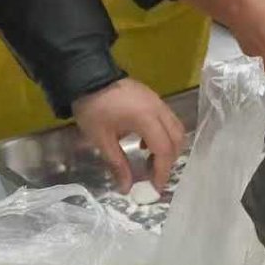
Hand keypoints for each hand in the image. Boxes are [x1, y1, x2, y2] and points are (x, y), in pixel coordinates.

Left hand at [74, 78, 185, 193]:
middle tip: (153, 176)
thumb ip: (118, 164)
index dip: (162, 171)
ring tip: (150, 162)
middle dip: (168, 161)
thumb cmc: (94, 108)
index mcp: (147, 119)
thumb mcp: (101, 139)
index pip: (164, 150)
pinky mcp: (154, 98)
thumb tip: (126, 189)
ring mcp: (158, 101)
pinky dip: (163, 136)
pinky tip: (144, 144)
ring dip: (168, 148)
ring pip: (176, 129)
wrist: (88, 75)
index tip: (155, 188)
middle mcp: (159, 109)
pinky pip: (168, 120)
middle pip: (176, 139)